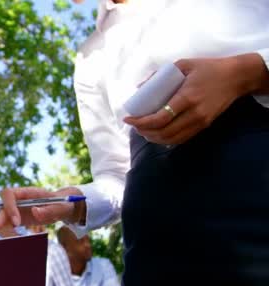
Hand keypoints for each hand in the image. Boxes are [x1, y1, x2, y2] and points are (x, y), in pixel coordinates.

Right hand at [0, 186, 84, 238]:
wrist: (61, 207)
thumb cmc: (62, 204)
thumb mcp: (62, 207)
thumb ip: (51, 210)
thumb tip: (35, 212)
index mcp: (27, 192)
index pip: (8, 194)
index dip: (9, 206)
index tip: (18, 222)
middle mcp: (18, 200)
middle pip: (1, 208)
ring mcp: (16, 210)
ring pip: (1, 220)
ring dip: (3, 231)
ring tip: (16, 240)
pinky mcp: (16, 219)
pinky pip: (7, 227)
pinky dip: (9, 235)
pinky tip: (17, 240)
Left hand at [124, 56, 246, 144]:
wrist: (237, 77)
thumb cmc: (208, 68)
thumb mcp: (183, 65)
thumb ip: (160, 75)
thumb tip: (139, 88)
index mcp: (187, 98)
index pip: (160, 118)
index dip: (141, 122)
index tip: (128, 119)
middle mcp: (194, 113)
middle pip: (164, 133)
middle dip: (144, 132)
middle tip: (134, 125)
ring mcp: (200, 122)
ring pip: (172, 139)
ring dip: (154, 138)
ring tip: (143, 131)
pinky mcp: (204, 126)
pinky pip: (182, 139)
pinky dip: (167, 139)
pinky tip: (157, 134)